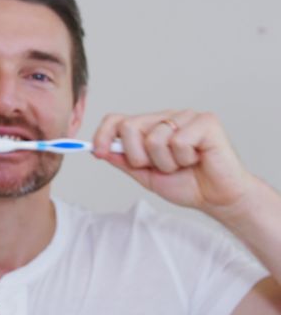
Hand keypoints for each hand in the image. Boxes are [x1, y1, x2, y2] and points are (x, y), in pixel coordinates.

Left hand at [93, 110, 254, 214]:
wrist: (216, 198)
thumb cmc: (186, 184)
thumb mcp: (145, 175)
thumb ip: (123, 161)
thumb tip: (99, 149)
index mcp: (150, 127)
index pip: (117, 119)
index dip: (103, 134)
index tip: (99, 152)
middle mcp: (166, 117)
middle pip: (129, 126)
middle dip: (137, 156)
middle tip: (159, 167)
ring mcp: (186, 116)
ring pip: (154, 138)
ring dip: (165, 162)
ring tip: (182, 165)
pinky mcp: (206, 121)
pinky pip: (178, 141)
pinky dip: (183, 158)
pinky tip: (196, 160)